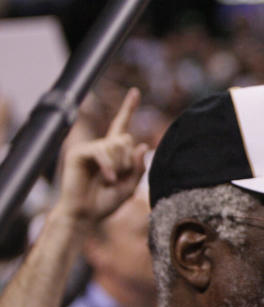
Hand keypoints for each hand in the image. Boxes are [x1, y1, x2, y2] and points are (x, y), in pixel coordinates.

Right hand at [56, 88, 148, 225]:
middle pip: (126, 139)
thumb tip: (142, 145)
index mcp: (113, 152)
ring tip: (110, 180)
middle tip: (118, 178)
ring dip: (119, 166)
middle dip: (128, 161)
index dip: (128, 108)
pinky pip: (102, 151)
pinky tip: (107, 178)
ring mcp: (88, 148)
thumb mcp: (130, 186)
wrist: (85, 215)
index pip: (122, 125)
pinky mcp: (78, 152)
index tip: (135, 92)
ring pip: (116, 145)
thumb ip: (138, 167)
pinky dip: (109, 166)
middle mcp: (100, 147)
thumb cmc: (105, 202)